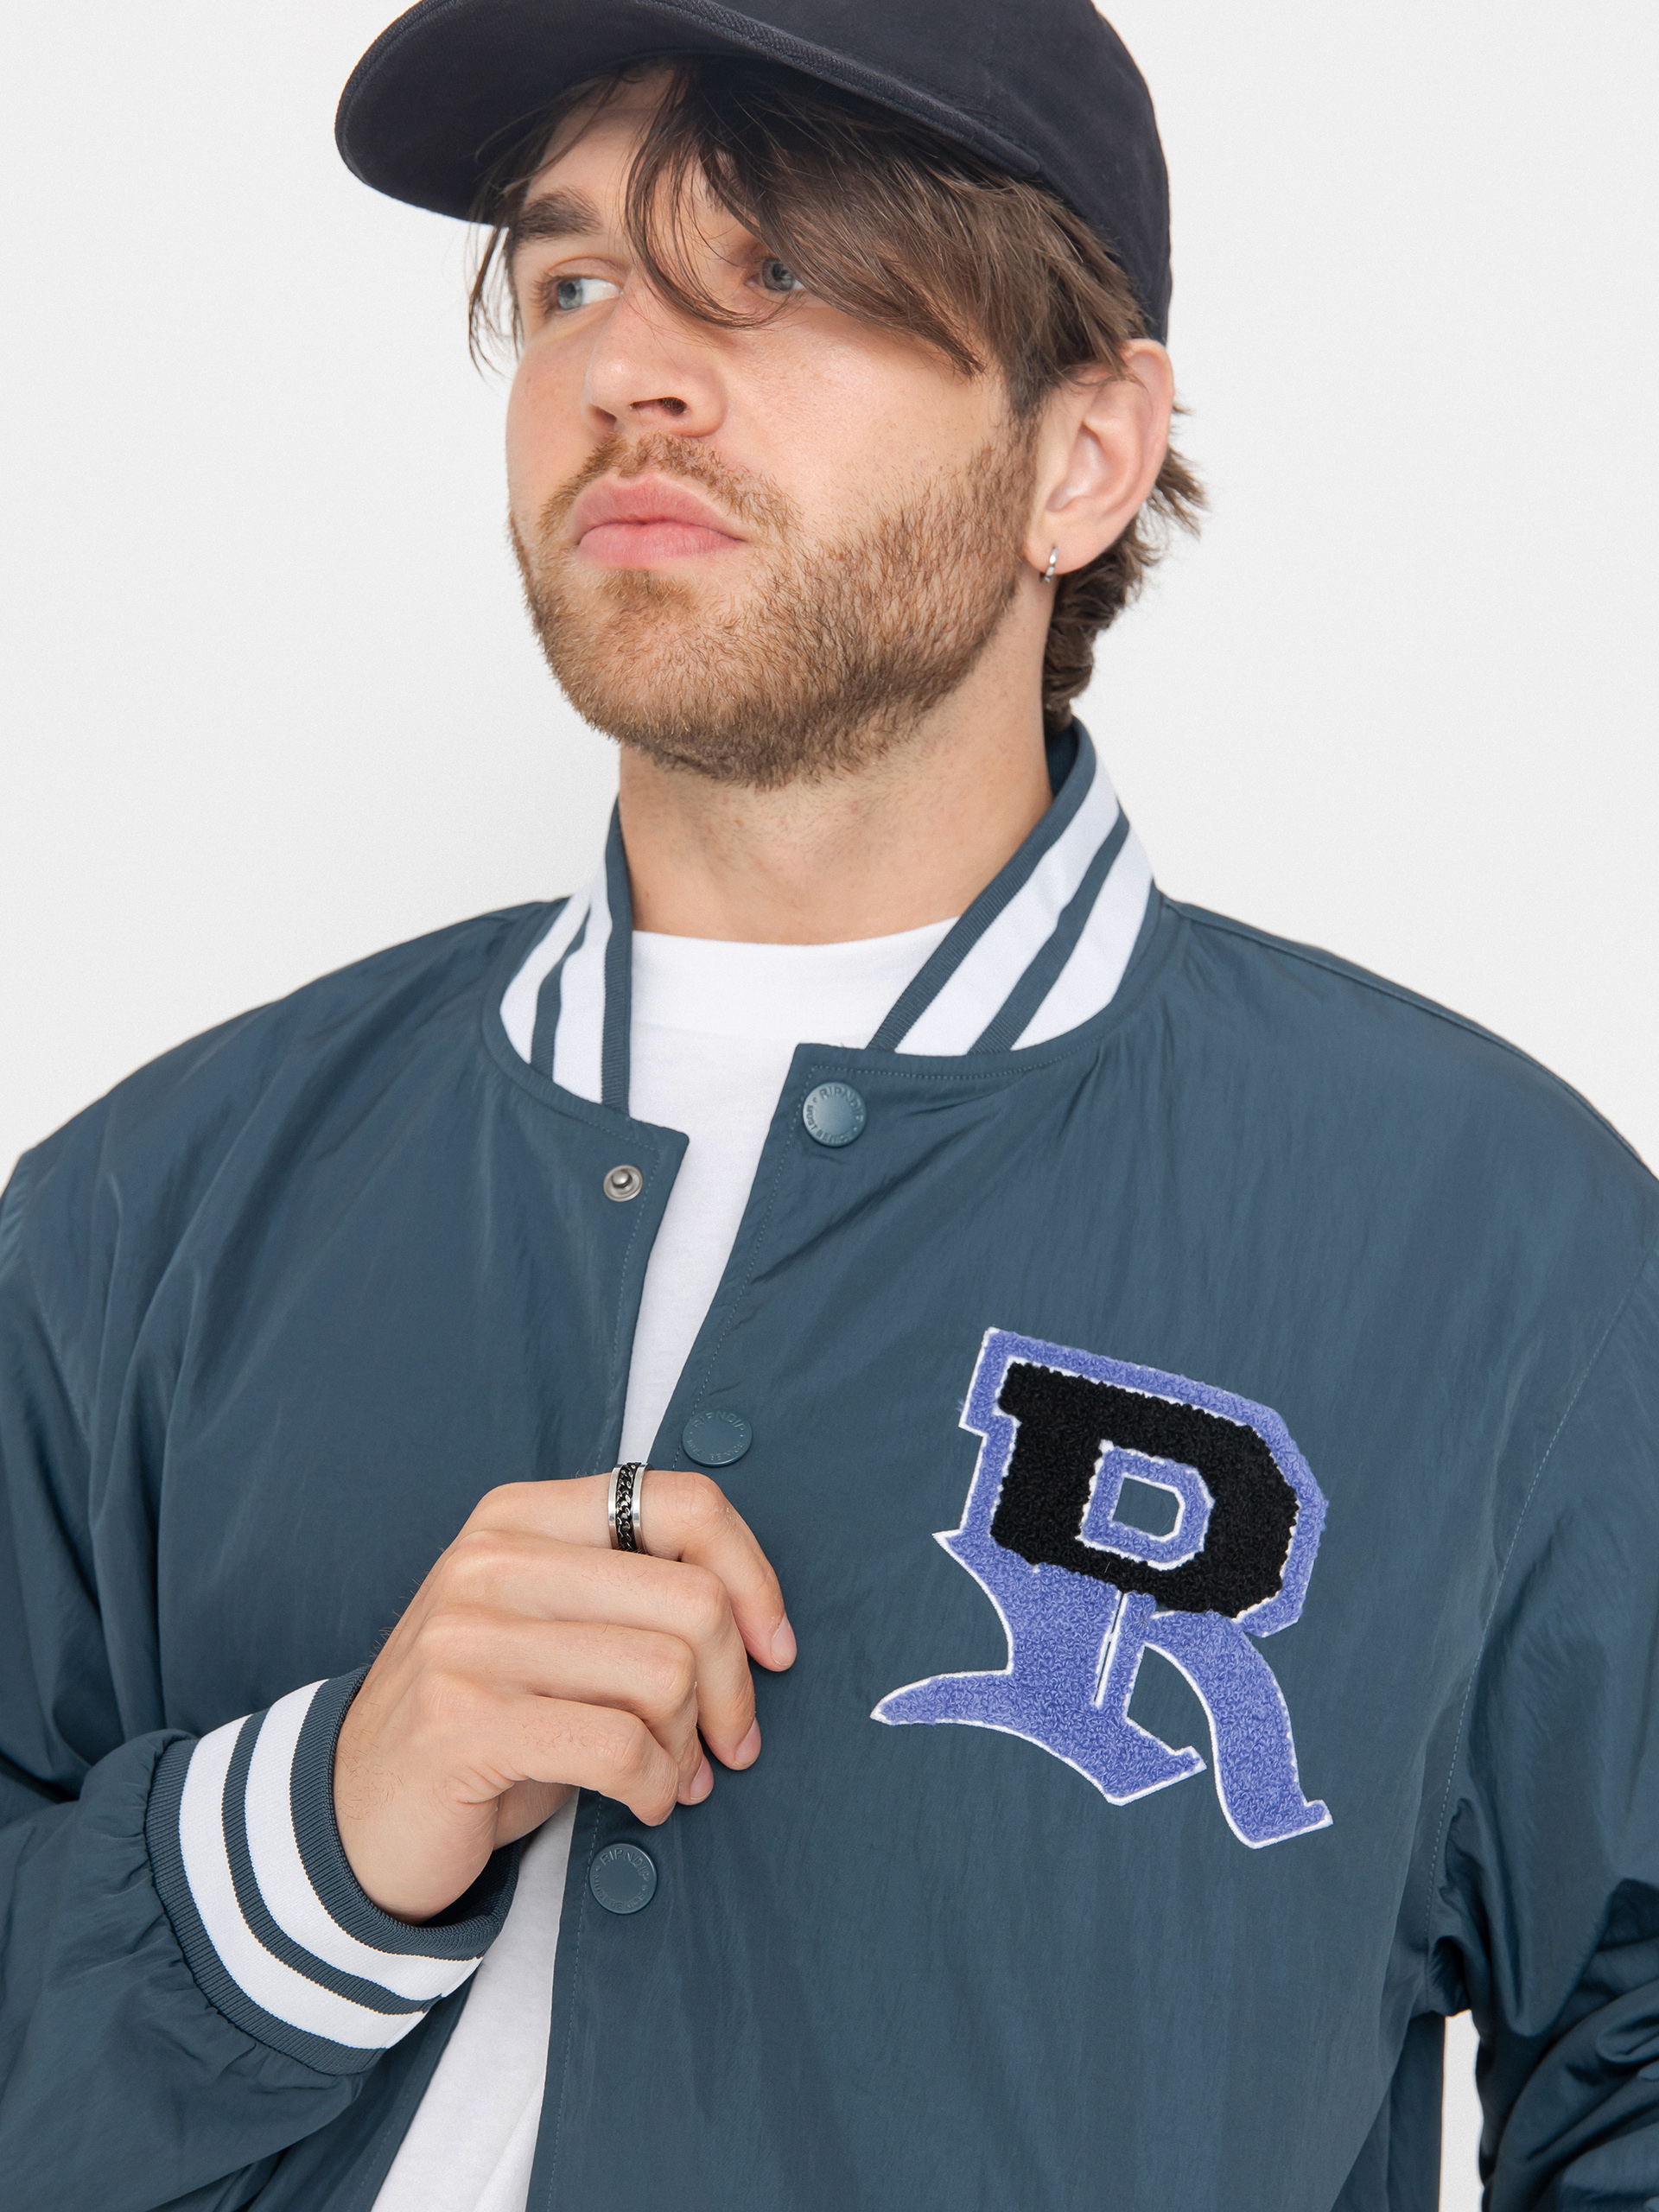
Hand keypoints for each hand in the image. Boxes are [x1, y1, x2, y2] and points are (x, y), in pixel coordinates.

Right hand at [332, 1470, 793, 1921]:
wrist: (352, 1817)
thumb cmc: (484, 1721)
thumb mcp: (551, 1631)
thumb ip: (632, 1597)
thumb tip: (760, 1624)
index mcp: (521, 1516)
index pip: (683, 1503)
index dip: (753, 1577)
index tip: (773, 1648)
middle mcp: (490, 1561)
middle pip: (691, 1599)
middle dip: (733, 1686)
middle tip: (729, 1743)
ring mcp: (467, 1638)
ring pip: (663, 1675)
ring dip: (689, 1746)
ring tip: (672, 1775)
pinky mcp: (461, 1722)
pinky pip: (619, 1748)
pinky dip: (654, 1787)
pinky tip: (642, 1802)